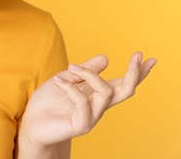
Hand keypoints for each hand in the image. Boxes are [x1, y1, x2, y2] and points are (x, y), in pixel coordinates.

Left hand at [18, 51, 156, 147]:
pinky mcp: (80, 125)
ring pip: (106, 93)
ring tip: (72, 67)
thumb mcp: (66, 79)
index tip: (149, 58)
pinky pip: (83, 103)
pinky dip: (71, 88)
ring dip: (91, 75)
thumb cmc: (48, 102)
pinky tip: (58, 81)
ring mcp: (91, 116)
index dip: (138, 73)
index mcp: (97, 95)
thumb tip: (106, 58)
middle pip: (125, 91)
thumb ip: (85, 71)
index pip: (123, 83)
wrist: (31, 122)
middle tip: (137, 56)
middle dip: (134, 73)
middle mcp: (98, 106)